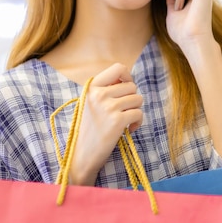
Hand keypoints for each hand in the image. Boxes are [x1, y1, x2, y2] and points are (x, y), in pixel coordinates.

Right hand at [70, 63, 142, 184]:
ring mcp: (108, 107)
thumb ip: (106, 88)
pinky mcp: (117, 121)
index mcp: (91, 87)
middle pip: (132, 86)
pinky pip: (139, 113)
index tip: (125, 89)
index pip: (119, 68)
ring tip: (125, 120)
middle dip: (132, 99)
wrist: (82, 155)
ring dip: (135, 110)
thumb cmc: (90, 128)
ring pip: (138, 99)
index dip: (127, 77)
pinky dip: (138, 122)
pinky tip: (129, 129)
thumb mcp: (91, 102)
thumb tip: (127, 77)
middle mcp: (99, 94)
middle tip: (123, 112)